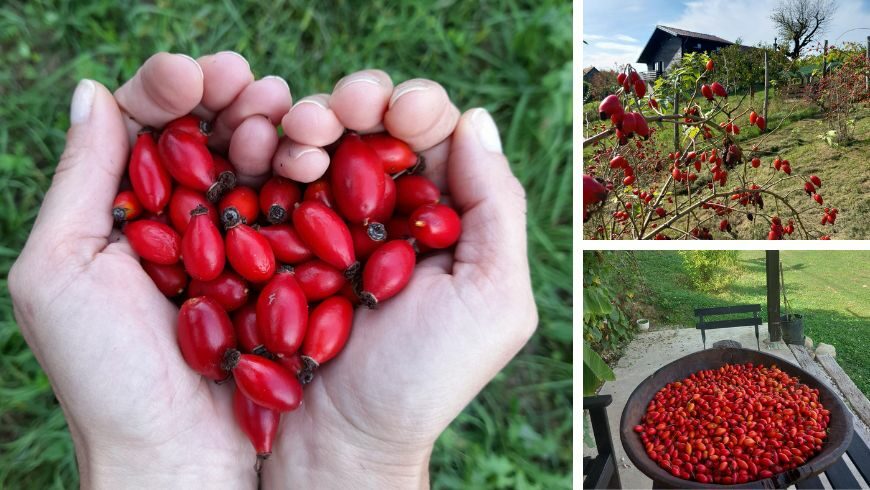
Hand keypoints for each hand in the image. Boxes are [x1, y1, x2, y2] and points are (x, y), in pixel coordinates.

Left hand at [7, 51, 291, 488]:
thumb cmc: (107, 378)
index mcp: (127, 215)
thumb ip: (78, 181)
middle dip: (232, 101)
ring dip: (273, 130)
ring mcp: (241, 245)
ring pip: (258, 167)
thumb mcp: (61, 273)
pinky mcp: (287, 271)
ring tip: (287, 116)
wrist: (182, 462)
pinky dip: (307, 177)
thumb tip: (94, 90)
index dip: (170, 90)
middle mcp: (184, 221)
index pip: (145, 128)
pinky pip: (297, 211)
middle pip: (209, 137)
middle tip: (254, 84)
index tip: (194, 74)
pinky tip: (313, 158)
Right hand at [262, 73, 537, 487]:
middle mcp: (387, 214)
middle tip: (336, 108)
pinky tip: (265, 151)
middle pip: (373, 130)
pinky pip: (272, 181)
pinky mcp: (277, 240)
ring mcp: (328, 224)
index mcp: (443, 220)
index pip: (433, 139)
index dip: (416, 106)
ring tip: (296, 134)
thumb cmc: (422, 380)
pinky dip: (268, 155)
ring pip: (321, 146)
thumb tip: (478, 118)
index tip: (399, 107)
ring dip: (308, 122)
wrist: (337, 442)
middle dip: (354, 103)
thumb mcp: (491, 299)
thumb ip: (497, 208)